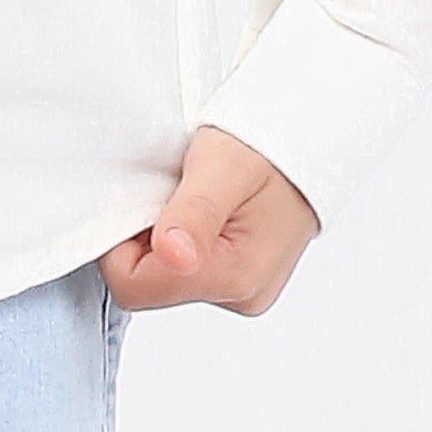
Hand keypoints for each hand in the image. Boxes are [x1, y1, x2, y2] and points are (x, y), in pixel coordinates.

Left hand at [97, 126, 320, 315]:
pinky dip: (178, 232)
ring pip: (166, 273)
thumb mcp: (224, 166)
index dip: (119, 241)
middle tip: (169, 186)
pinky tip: (197, 202)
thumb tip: (172, 255)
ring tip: (188, 189)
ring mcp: (241, 288)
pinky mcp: (239, 275)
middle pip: (149, 282)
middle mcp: (240, 294)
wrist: (312, 137)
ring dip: (160, 231)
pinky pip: (186, 264)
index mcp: (235, 277)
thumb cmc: (269, 144)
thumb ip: (195, 213)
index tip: (140, 196)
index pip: (136, 287)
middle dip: (144, 233)